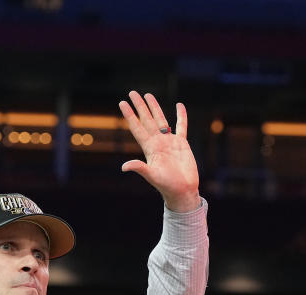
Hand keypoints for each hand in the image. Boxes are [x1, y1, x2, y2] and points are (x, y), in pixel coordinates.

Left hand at [119, 91, 200, 212]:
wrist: (183, 191)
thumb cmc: (167, 186)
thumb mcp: (152, 176)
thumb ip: (140, 168)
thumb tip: (124, 167)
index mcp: (149, 148)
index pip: (137, 127)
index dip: (129, 115)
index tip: (122, 103)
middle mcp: (157, 142)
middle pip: (146, 120)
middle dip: (139, 106)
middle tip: (132, 92)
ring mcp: (169, 142)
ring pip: (160, 120)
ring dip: (154, 108)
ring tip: (148, 95)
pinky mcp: (182, 144)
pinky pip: (181, 126)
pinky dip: (181, 116)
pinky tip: (179, 105)